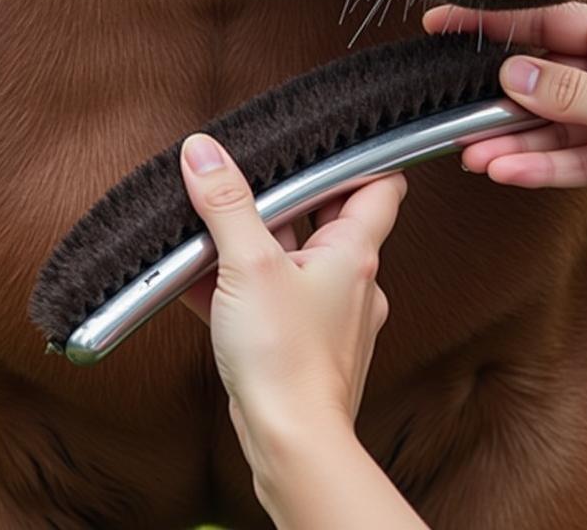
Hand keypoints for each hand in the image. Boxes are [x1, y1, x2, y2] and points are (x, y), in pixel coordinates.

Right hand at [179, 134, 405, 469]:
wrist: (291, 442)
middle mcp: (353, 281)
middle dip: (286, 204)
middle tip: (252, 189)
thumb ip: (226, 204)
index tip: (332, 144)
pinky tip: (205, 285)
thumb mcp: (249, 264)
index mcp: (356, 252)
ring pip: (296, 261)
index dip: (359, 160)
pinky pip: (276, 300)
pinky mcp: (306, 344)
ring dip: (258, 248)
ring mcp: (333, 315)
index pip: (381, 186)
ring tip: (217, 239)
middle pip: (329, 220)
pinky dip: (245, 288)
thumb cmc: (287, 360)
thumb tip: (205, 154)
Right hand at [424, 4, 586, 228]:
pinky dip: (546, 167)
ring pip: (556, 127)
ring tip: (473, 156)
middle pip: (544, 82)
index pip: (543, 24)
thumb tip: (511, 74)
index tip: (443, 26)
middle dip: (500, 102)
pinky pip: (578, 159)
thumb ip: (568, 91)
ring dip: (517, 143)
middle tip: (451, 116)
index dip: (492, 28)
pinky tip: (509, 172)